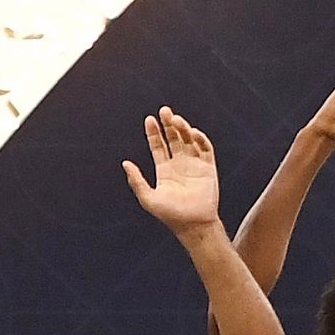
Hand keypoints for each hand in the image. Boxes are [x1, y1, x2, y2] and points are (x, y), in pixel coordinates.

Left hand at [124, 106, 222, 236]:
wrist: (194, 224)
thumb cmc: (170, 215)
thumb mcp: (148, 198)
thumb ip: (136, 180)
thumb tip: (125, 162)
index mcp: (164, 170)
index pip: (158, 146)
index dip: (154, 132)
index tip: (150, 119)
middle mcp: (179, 165)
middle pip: (174, 138)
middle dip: (169, 124)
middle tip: (165, 110)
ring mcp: (195, 166)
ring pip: (189, 140)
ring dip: (183, 128)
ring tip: (176, 120)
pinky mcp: (209, 169)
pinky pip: (206, 149)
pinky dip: (200, 139)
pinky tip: (191, 132)